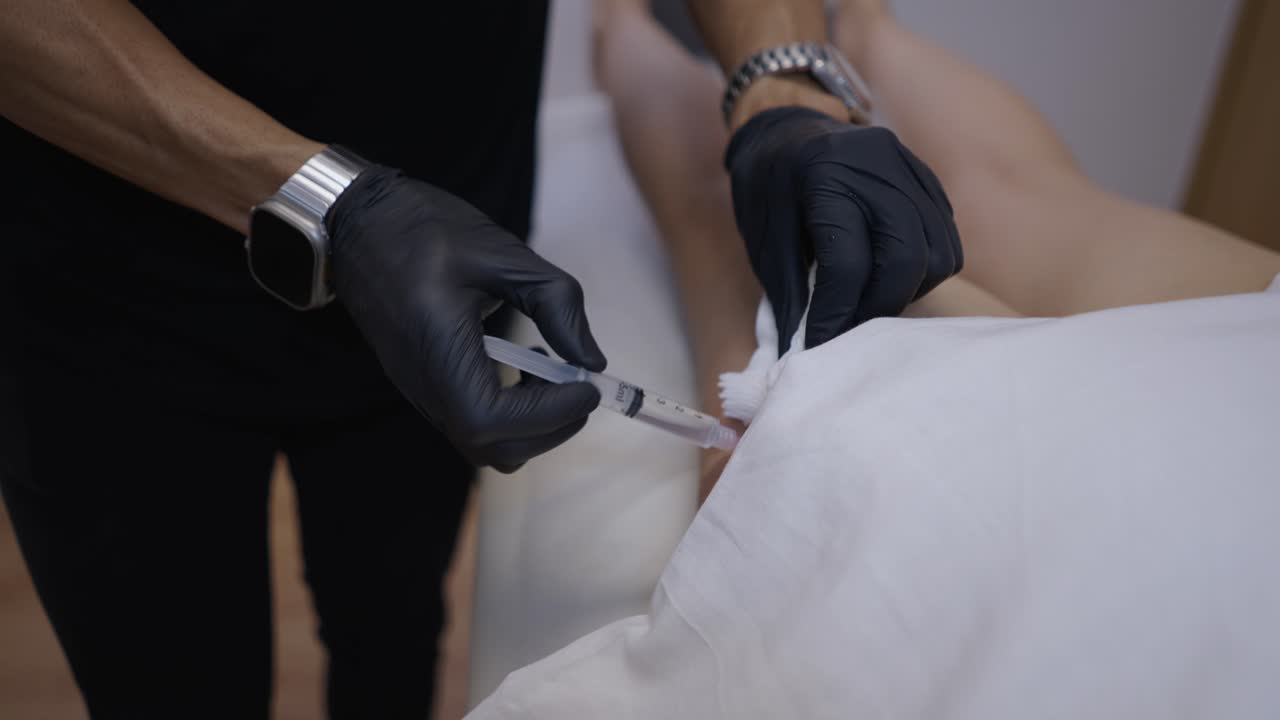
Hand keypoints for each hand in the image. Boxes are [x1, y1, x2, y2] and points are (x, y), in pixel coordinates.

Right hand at [327, 166, 606, 471]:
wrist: (357, 223)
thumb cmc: (424, 229)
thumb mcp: (503, 252)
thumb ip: (556, 303)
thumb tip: (592, 359)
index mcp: (436, 348)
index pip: (491, 422)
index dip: (547, 416)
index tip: (586, 386)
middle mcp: (423, 383)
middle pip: (490, 448)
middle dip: (549, 428)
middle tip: (581, 388)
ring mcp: (419, 390)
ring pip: (482, 443)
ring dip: (531, 423)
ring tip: (555, 374)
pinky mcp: (422, 385)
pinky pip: (470, 423)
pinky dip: (510, 412)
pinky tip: (524, 366)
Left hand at [725, 106, 961, 352]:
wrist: (786, 124)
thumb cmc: (767, 184)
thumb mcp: (763, 239)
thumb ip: (790, 295)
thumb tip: (804, 355)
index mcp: (824, 175)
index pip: (847, 264)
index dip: (836, 315)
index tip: (820, 345)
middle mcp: (876, 166)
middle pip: (906, 258)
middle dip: (880, 306)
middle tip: (850, 328)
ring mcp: (909, 167)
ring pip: (937, 252)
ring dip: (907, 290)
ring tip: (869, 301)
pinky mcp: (927, 177)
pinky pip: (945, 235)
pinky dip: (923, 268)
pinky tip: (889, 276)